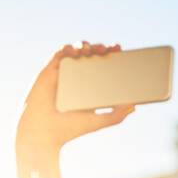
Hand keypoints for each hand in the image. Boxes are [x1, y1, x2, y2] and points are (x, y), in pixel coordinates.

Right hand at [15, 41, 135, 159]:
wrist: (44, 131)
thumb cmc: (69, 129)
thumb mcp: (98, 122)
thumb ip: (116, 116)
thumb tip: (133, 106)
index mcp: (88, 90)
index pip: (102, 68)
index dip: (111, 58)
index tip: (120, 51)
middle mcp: (76, 80)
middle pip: (90, 58)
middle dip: (100, 49)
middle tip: (110, 49)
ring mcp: (63, 75)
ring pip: (75, 53)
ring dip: (86, 46)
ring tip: (94, 49)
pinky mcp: (49, 72)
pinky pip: (59, 55)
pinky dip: (68, 48)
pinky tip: (77, 50)